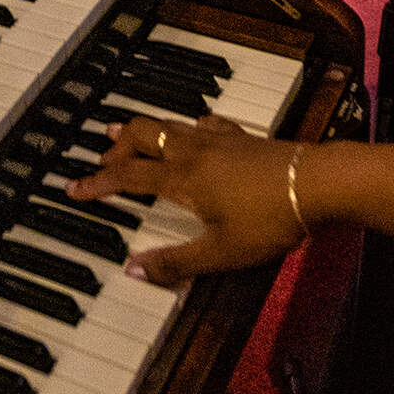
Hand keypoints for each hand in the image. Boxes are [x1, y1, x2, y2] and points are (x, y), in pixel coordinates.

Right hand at [66, 113, 308, 283]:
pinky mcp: (242, 137)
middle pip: (142, 137)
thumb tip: (133, 270)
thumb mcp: (220, 252)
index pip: (127, 177)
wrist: (318, 183)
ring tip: (127, 131)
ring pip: (168, 125)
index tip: (75, 188)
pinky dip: (183, 126)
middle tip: (100, 155)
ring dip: (143, 130)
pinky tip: (192, 129)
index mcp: (181, 178)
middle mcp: (193, 151)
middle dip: (116, 146)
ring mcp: (219, 139)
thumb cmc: (269, 218)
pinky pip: (202, 123)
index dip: (97, 183)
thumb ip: (176, 263)